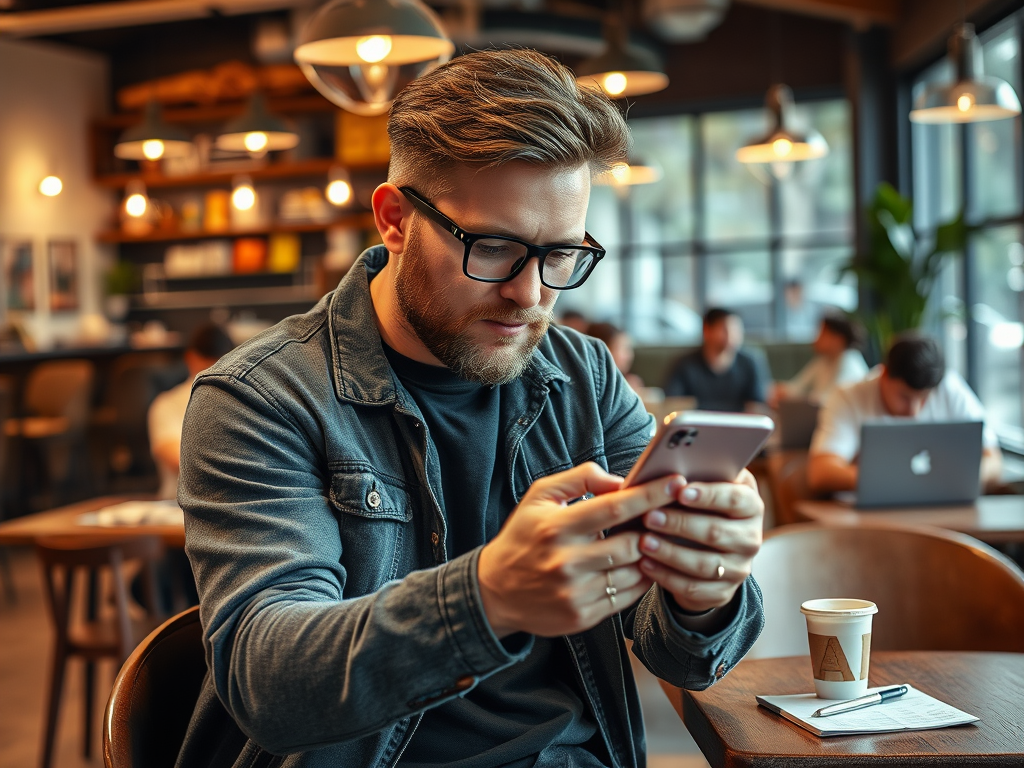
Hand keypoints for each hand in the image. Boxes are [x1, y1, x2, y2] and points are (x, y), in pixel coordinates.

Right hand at [477, 463, 684, 638]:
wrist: (494, 591)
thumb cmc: (523, 537)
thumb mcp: (539, 497)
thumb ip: (580, 480)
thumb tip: (620, 481)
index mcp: (556, 527)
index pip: (614, 508)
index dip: (650, 495)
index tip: (675, 483)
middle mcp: (566, 562)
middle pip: (632, 544)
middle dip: (654, 529)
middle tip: (666, 517)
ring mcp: (575, 593)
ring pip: (634, 573)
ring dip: (649, 556)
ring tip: (652, 541)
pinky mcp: (582, 616)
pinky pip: (627, 597)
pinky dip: (639, 579)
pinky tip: (638, 565)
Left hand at [635, 469, 763, 613]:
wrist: (711, 549)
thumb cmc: (701, 507)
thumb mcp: (705, 489)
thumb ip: (696, 477)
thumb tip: (669, 470)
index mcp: (751, 507)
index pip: (736, 500)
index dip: (708, 495)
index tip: (679, 490)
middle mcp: (751, 538)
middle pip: (716, 532)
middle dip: (680, 524)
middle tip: (649, 516)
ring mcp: (739, 569)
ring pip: (704, 564)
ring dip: (670, 553)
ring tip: (643, 541)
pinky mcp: (722, 593)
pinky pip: (693, 588)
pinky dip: (666, 576)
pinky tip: (645, 564)